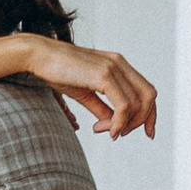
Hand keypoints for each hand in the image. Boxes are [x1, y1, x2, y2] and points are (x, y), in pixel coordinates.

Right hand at [19, 34, 156, 140]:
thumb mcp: (86, 94)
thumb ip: (103, 109)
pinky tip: (106, 130)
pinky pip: (123, 105)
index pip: (147, 91)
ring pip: (137, 104)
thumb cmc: (58, 72)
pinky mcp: (103, 75)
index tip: (147, 133)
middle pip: (149, 97)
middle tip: (118, 133)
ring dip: (124, 125)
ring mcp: (113, 67)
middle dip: (141, 121)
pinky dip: (119, 122)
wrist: (39, 56)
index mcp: (119, 65)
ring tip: (104, 131)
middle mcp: (120, 64)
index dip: (151, 114)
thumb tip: (114, 126)